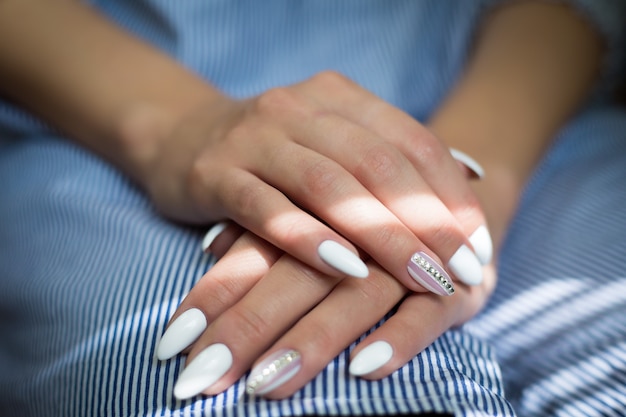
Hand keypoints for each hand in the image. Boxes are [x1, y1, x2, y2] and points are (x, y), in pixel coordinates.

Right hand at [143, 71, 490, 293]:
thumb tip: (475, 177)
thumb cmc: (275, 155)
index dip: (451, 196)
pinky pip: (266, 207)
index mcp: (338, 97)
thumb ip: (394, 157)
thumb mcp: (334, 144)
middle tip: (462, 272)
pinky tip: (344, 268)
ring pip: (328, 185)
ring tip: (420, 278)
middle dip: (426, 223)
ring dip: (380, 235)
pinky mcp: (215, 173)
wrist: (182, 140)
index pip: (411, 142)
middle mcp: (299, 108)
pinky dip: (306, 238)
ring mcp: (254, 138)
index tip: (479, 248)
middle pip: (377, 164)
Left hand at [156, 228, 495, 399]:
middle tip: (201, 378)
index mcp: (325, 198)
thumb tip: (209, 243)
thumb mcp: (319, 213)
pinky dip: (398, 337)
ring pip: (358, 292)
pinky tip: (362, 369)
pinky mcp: (462, 281)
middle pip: (301, 271)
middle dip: (250, 326)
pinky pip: (430, 310)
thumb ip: (272, 228)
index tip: (176, 341)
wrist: (452, 195)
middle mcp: (367, 223)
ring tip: (265, 384)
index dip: (219, 292)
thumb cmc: (370, 214)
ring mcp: (417, 251)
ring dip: (312, 338)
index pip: (262, 246)